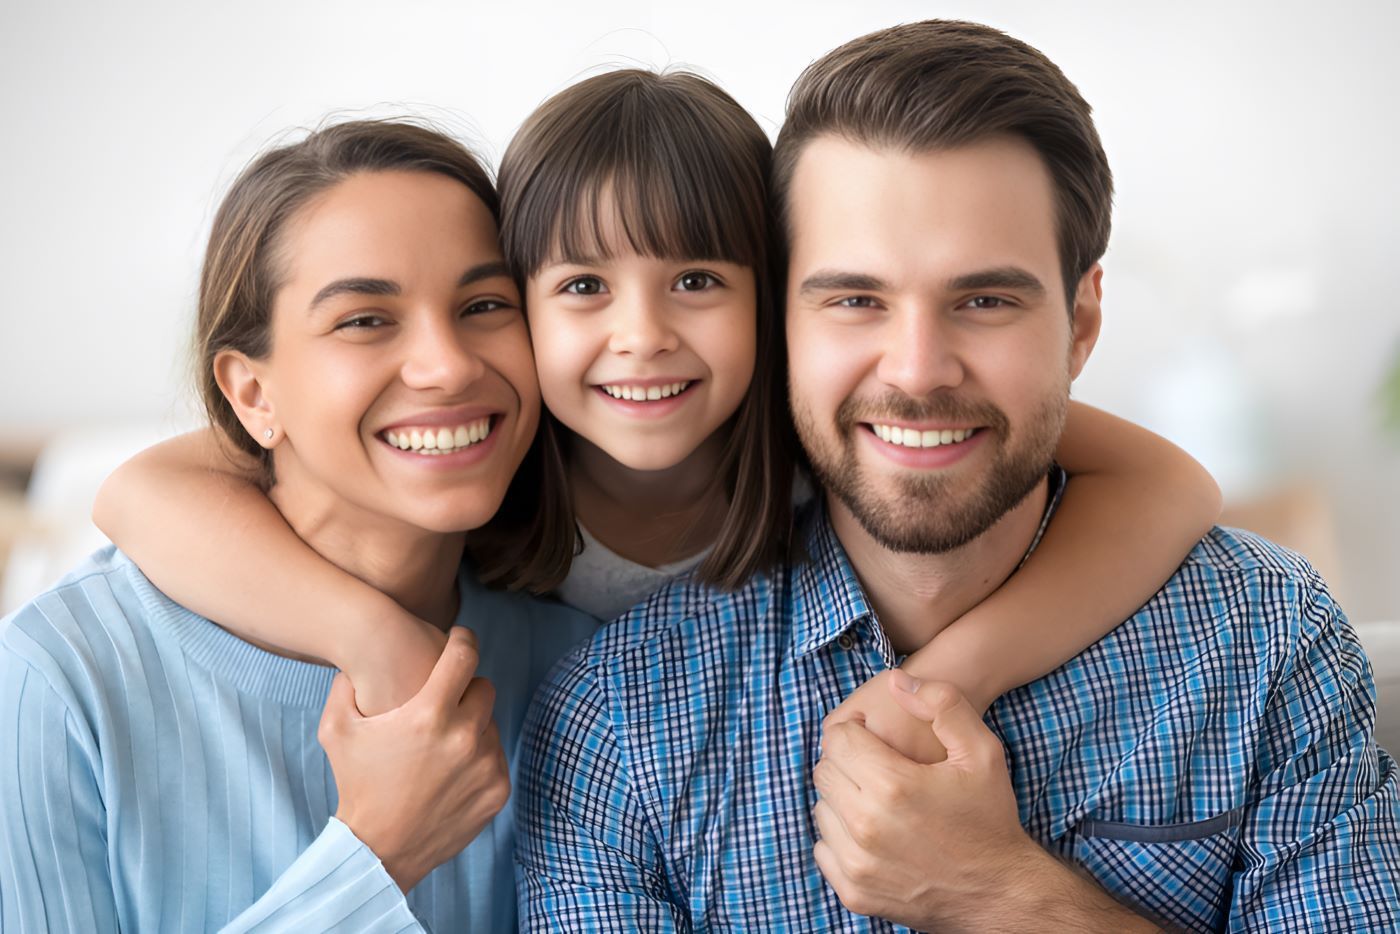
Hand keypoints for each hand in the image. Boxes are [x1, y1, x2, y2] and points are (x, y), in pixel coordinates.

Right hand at [320, 627, 508, 891]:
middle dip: (466, 688)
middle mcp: (464, 737)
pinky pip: (496, 756)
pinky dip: (479, 756)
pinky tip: (452, 768)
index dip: (462, 640)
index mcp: (428, 715)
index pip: (464, 656)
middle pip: (484, 688)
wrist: (378, 850)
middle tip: (447, 699)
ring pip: (490, 724)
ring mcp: (485, 765)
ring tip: (443, 740)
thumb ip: (346, 686)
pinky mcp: (497, 789)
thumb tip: (356, 656)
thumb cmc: (356, 784)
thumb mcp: (337, 730)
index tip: (459, 639)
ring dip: (472, 725)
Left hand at [813, 672, 1048, 930]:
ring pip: (821, 809)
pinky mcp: (854, 892)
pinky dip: (840, 835)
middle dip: (845, 760)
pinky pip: (823, 847)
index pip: (837, 740)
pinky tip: (872, 830)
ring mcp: (858, 864)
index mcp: (893, 786)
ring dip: (842, 797)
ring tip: (877, 798)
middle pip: (825, 772)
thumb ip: (942, 703)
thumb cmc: (990, 817)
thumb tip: (896, 680)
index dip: (854, 729)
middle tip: (876, 765)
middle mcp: (867, 826)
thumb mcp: (982, 751)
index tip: (873, 734)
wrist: (1000, 891)